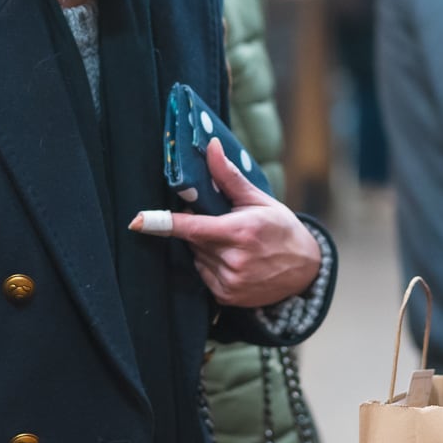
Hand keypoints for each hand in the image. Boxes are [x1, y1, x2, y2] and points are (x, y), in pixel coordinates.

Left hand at [131, 138, 321, 307]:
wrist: (305, 271)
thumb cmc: (282, 229)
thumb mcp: (259, 200)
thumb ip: (229, 177)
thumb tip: (211, 147)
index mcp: (242, 232)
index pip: (193, 227)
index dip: (164, 223)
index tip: (137, 221)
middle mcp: (235, 259)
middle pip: (193, 240)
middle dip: (200, 228)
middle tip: (222, 223)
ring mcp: (231, 281)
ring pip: (197, 257)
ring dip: (205, 247)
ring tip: (233, 244)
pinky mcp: (227, 296)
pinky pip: (203, 274)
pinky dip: (211, 265)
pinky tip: (232, 260)